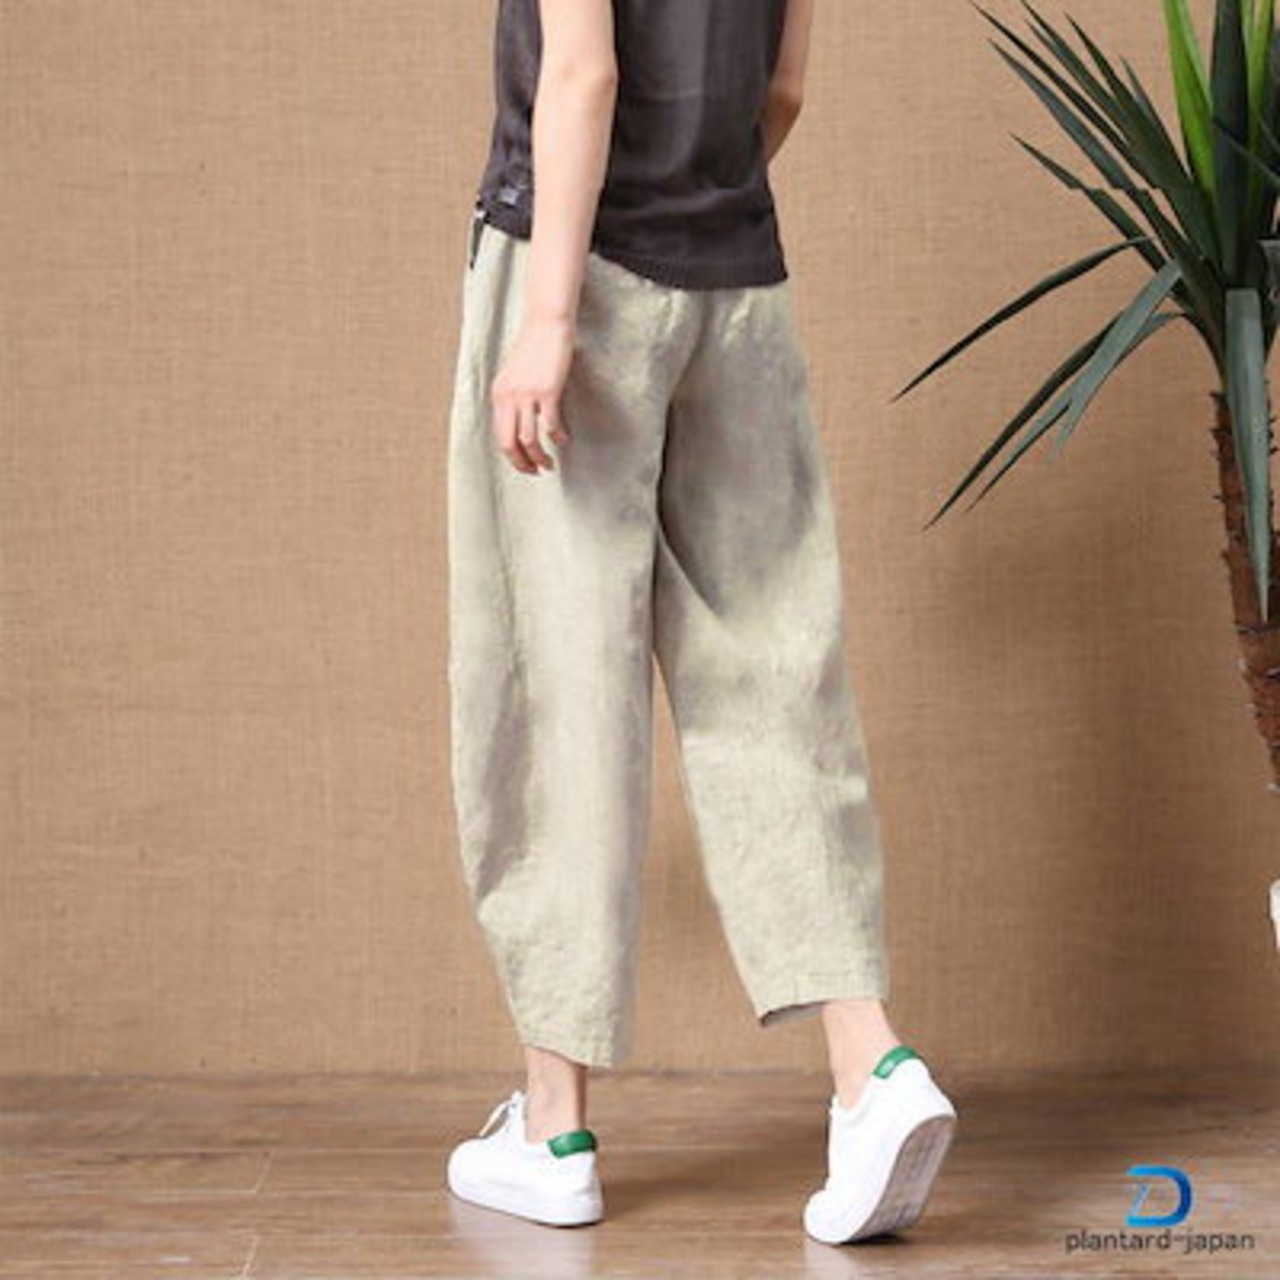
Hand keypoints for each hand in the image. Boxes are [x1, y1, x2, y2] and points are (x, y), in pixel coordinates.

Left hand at [489, 315, 574, 473]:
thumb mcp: (515, 375)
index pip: (500, 436)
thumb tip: (523, 423)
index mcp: (498, 394)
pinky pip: (550, 424)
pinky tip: (563, 439)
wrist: (546, 325)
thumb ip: (514, 398)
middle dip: (522, 463)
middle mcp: (508, 397)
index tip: (525, 465)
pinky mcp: (547, 391)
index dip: (512, 457)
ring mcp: (527, 394)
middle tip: (536, 471)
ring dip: (540, 456)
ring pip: (529, 439)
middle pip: (509, 443)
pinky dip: (557, 437)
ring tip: (550, 463)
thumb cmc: (534, 348)